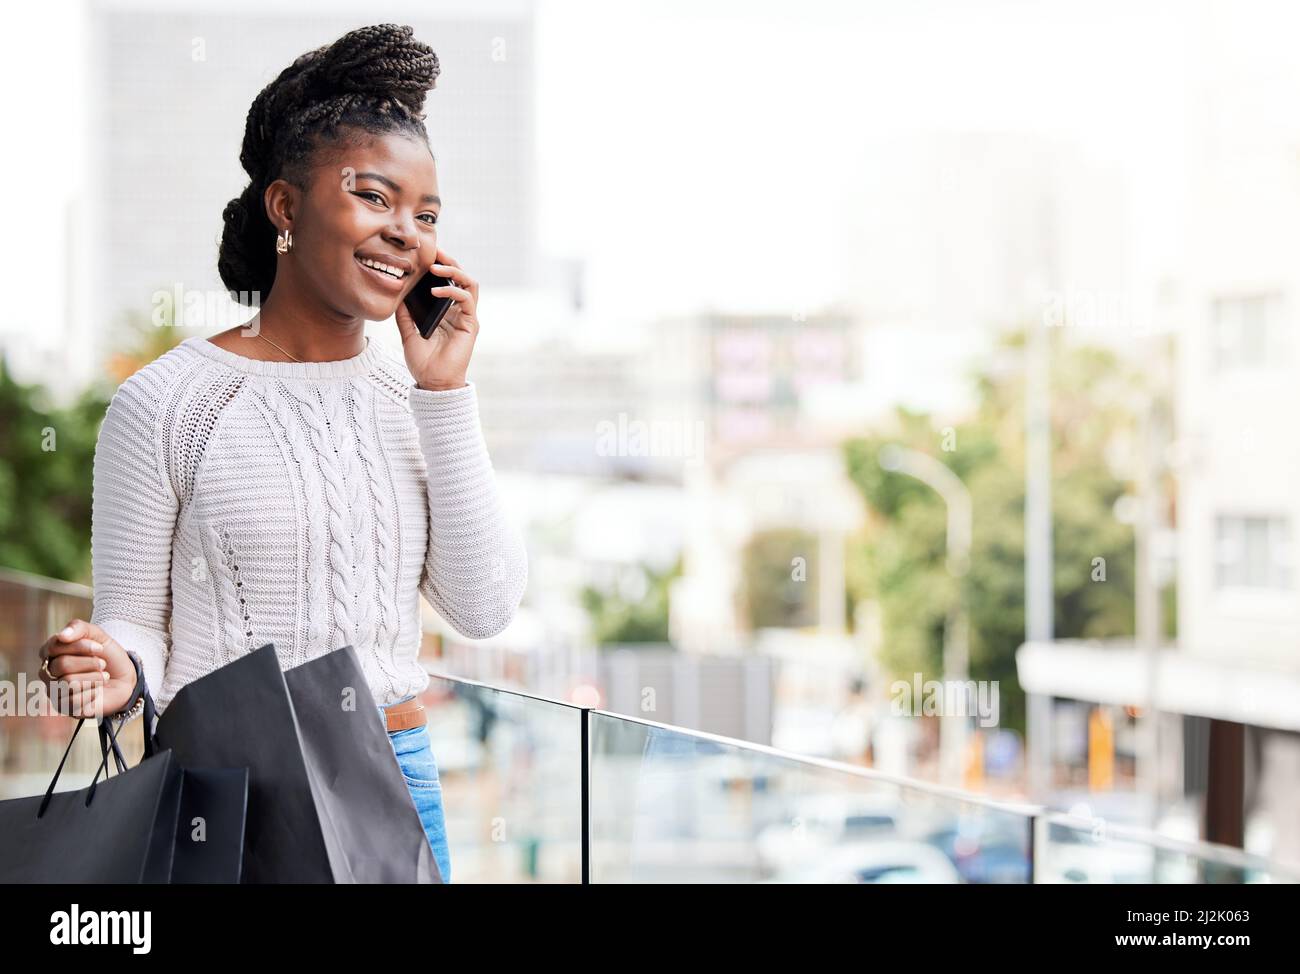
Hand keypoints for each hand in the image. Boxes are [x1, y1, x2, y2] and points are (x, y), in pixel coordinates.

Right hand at [37, 618, 137, 718]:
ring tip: (104, 677)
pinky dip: (93, 693)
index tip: (100, 646)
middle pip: (62, 664)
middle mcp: (48, 673)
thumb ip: (79, 628)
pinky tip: (98, 691)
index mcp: (51, 653)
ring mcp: (54, 692)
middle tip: (103, 664)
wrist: (125, 679)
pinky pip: (74, 701)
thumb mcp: (98, 635)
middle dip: (90, 662)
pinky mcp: (65, 708)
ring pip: (68, 683)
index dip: (80, 645)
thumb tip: (62, 635)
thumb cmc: (107, 656)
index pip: (54, 646)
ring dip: (94, 678)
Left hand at [394, 245, 478, 391]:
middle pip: (460, 277)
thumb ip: (405, 315)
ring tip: (436, 266)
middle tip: (433, 251)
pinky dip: (452, 290)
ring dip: (454, 270)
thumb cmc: (423, 362)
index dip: (438, 266)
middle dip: (448, 261)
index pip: (446, 282)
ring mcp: (466, 317)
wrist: (433, 383)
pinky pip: (466, 299)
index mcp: (445, 313)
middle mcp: (458, 312)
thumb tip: (398, 295)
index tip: (423, 256)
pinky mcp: (470, 324)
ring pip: (468, 283)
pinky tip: (436, 289)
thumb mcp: (408, 333)